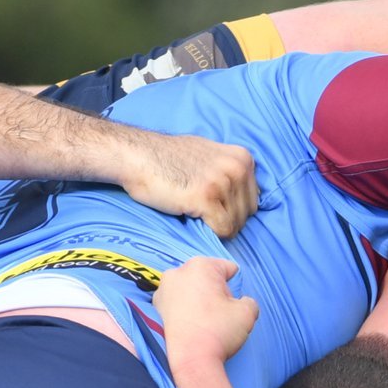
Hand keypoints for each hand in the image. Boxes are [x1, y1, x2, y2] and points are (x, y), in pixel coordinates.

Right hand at [120, 132, 259, 238]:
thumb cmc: (167, 159)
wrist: (134, 155)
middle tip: (200, 210)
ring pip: (235, 224)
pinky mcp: (207, 197)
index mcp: (243, 158)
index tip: (212, 205)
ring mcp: (223, 182)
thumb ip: (231, 172)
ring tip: (192, 208)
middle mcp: (238, 168)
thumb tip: (244, 197)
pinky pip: (222, 230)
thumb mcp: (210, 156)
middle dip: (226, 218)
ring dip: (214, 224)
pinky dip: (208, 231)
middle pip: (247, 214)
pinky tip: (190, 215)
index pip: (253, 200)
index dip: (233, 209)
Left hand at [153, 257, 259, 365]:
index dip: (236, 284)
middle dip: (215, 290)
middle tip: (220, 312)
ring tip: (205, 320)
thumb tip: (242, 302)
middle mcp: (177, 272)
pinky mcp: (155, 307)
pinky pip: (176, 302)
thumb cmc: (217, 331)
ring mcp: (163, 289)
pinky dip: (184, 309)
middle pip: (206, 276)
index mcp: (201, 266)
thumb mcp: (247, 313)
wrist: (190, 359)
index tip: (234, 302)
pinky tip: (192, 325)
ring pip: (189, 289)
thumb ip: (249, 301)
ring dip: (198, 299)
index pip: (228, 268)